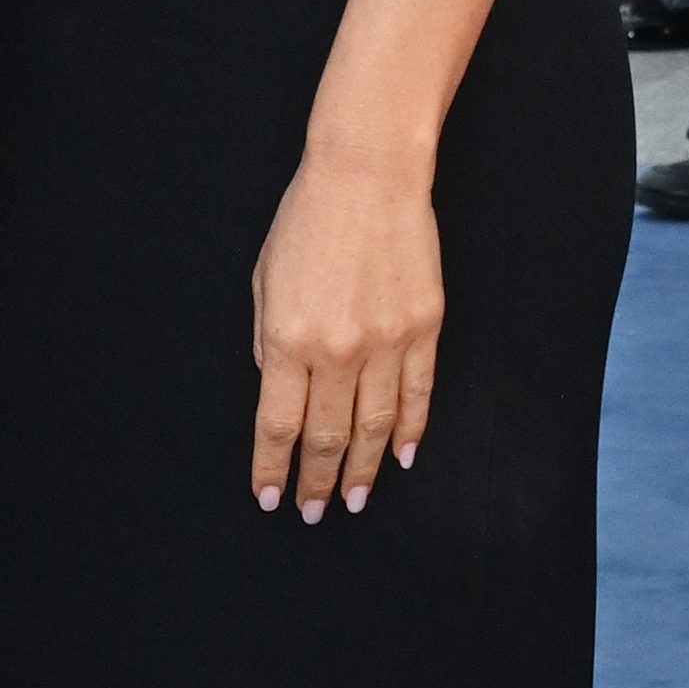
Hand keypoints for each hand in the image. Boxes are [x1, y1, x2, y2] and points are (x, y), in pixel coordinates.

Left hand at [250, 150, 441, 521]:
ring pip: (373, 428)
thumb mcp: (264, 279)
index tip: (270, 498)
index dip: (273, 468)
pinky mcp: (423, 331)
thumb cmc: (306, 220)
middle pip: (326, 437)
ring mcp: (385, 343)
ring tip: (353, 501)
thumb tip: (279, 393)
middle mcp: (337, 350)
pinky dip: (408, 433)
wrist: (367, 175)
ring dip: (362, 471)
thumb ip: (269, 341)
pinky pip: (417, 397)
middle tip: (314, 512)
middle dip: (317, 482)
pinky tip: (398, 458)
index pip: (278, 425)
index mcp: (287, 337)